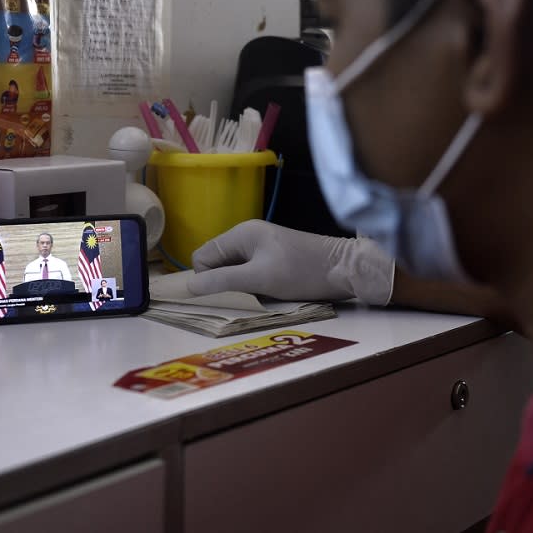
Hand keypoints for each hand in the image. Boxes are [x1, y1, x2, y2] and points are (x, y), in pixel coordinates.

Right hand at [187, 220, 393, 304]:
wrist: (344, 269)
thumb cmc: (301, 271)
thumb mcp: (259, 278)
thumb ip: (223, 281)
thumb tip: (188, 287)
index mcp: (240, 234)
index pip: (202, 256)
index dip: (206, 278)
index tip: (224, 295)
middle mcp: (247, 237)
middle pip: (216, 263)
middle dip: (222, 283)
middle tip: (241, 298)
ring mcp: (261, 248)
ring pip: (233, 271)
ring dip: (238, 287)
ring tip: (256, 297)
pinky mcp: (273, 260)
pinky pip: (249, 274)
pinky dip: (252, 287)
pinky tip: (266, 295)